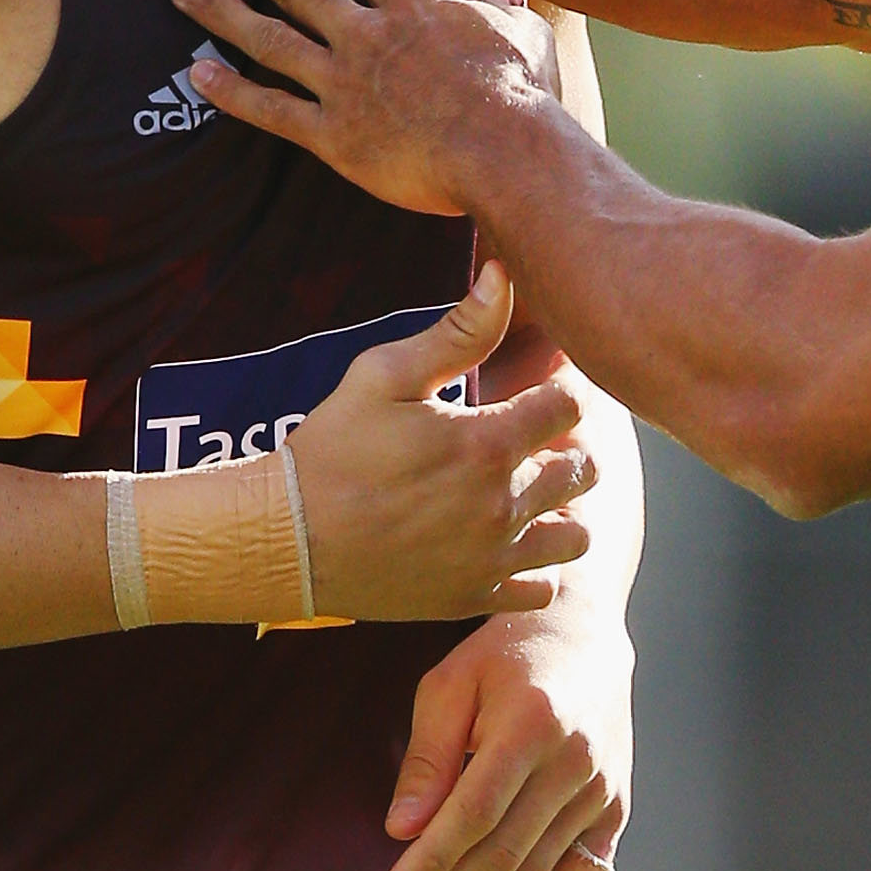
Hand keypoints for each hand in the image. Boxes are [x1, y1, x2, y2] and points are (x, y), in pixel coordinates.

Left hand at [175, 0, 556, 217]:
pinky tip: (197, 73)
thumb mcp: (524, 33)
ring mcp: (344, 84)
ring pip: (270, 37)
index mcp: (412, 9)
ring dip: (222, 9)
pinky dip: (232, 91)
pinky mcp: (333, 135)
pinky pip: (271, 108)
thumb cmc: (524, 95)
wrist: (505, 151)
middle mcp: (367, 36)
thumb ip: (493, 8)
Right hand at [290, 261, 598, 619]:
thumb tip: (504, 273)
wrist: (285, 539)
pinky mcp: (474, 598)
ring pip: (576, 535)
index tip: (545, 386)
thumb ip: (458, 330)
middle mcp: (502, 505)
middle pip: (585, 469)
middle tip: (536, 437)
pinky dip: (538, 569)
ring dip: (564, 509)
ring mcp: (492, 559)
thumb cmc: (331, 449)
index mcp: (487, 444)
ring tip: (531, 492)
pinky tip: (510, 543)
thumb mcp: (385, 374)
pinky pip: (542, 590)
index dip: (563, 388)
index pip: (571, 407)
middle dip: (569, 444)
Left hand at [377, 604, 632, 870]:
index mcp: (533, 722)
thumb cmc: (505, 653)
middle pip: (505, 854)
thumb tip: (402, 831)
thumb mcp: (451, 683)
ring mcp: (602, 789)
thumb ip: (427, 756)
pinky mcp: (615, 808)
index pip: (477, 812)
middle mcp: (576, 762)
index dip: (433, 861)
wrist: (584, 630)